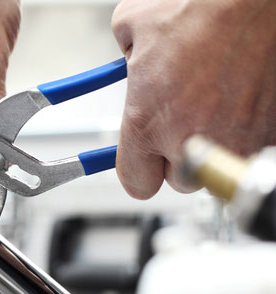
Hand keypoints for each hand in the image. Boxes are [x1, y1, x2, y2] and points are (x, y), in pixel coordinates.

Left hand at [112, 0, 275, 198]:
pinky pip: (251, 148)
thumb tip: (129, 61)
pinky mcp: (270, 135)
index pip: (136, 182)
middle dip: (179, 152)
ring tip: (218, 102)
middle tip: (186, 115)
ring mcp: (234, 142)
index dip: (140, 167)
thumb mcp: (133, 24)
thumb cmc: (203, 4)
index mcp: (147, 122)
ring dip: (214, 143)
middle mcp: (189, 140)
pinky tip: (244, 97)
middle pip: (179, 179)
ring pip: (216, 169)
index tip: (145, 157)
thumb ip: (125, 60)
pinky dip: (247, 129)